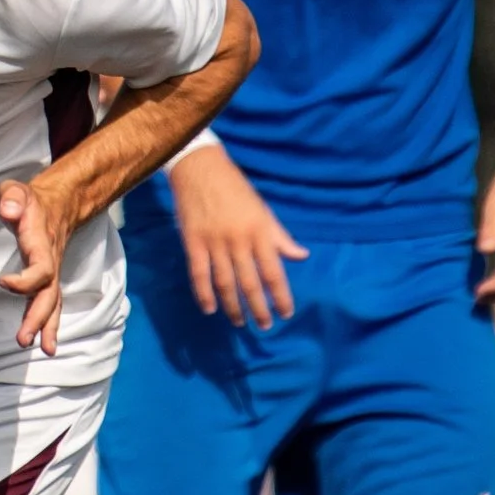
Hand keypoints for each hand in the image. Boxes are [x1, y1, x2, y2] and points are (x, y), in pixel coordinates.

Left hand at [0, 179, 74, 354]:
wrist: (59, 203)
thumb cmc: (28, 199)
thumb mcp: (15, 189)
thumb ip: (11, 197)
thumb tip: (8, 210)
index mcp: (41, 243)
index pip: (42, 269)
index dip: (25, 280)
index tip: (2, 282)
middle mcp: (51, 261)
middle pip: (50, 294)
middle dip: (38, 318)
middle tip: (23, 339)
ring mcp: (52, 271)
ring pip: (53, 302)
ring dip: (47, 326)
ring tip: (45, 351)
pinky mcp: (48, 278)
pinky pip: (51, 303)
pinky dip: (48, 323)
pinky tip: (44, 343)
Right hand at [168, 143, 307, 327]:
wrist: (200, 168)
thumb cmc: (235, 188)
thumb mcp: (263, 210)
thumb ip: (280, 236)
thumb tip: (302, 256)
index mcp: (259, 232)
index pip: (274, 272)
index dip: (281, 295)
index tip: (286, 313)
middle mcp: (238, 240)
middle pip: (250, 282)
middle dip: (259, 308)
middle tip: (265, 326)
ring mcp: (214, 242)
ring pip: (225, 282)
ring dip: (233, 306)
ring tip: (240, 322)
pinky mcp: (192, 241)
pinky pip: (198, 273)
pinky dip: (203, 293)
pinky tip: (210, 309)